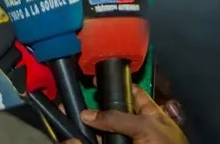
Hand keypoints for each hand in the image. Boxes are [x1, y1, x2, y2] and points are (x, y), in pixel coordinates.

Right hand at [62, 85, 186, 143]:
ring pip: (102, 130)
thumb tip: (86, 114)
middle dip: (94, 106)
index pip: (131, 93)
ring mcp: (125, 142)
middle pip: (111, 112)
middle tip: (73, 100)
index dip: (115, 85)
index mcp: (151, 116)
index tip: (94, 81)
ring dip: (86, 124)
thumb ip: (118, 118)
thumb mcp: (146, 128)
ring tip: (68, 115)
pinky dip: (86, 138)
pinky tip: (74, 134)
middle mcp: (135, 128)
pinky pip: (99, 142)